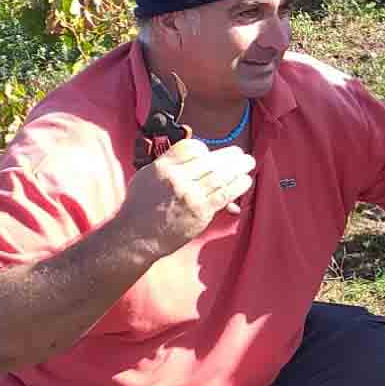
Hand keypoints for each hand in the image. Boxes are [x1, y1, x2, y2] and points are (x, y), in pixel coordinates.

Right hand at [120, 138, 255, 258]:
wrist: (136, 237)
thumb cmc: (141, 207)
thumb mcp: (147, 177)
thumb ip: (170, 166)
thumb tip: (196, 159)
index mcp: (163, 167)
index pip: (191, 148)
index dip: (204, 150)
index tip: (210, 154)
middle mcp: (176, 178)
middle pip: (210, 160)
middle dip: (229, 156)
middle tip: (241, 154)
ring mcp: (189, 195)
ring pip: (220, 176)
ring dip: (238, 168)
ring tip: (248, 163)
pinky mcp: (200, 212)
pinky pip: (224, 195)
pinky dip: (237, 187)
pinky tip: (245, 181)